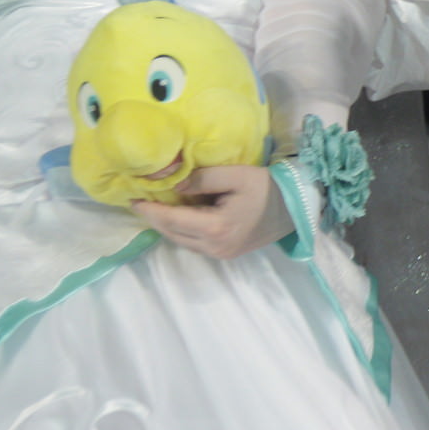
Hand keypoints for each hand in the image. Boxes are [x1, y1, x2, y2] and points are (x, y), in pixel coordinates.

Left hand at [129, 165, 291, 258]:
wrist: (295, 208)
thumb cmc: (267, 188)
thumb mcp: (235, 175)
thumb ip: (202, 178)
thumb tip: (174, 185)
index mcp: (215, 228)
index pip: (172, 220)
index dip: (150, 210)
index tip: (133, 198)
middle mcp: (214, 247)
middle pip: (172, 234)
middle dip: (154, 218)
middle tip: (140, 201)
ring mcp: (221, 254)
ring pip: (181, 241)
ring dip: (167, 225)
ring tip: (155, 208)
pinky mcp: (226, 254)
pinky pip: (194, 243)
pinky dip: (182, 230)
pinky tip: (179, 216)